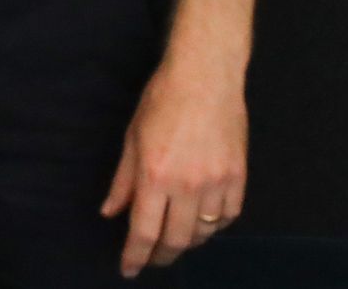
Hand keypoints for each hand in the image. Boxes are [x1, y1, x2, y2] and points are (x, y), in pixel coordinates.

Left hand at [101, 58, 246, 275]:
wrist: (205, 77)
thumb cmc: (162, 101)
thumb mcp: (132, 138)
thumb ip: (122, 181)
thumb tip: (110, 212)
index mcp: (155, 175)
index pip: (143, 231)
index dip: (135, 255)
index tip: (128, 269)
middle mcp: (187, 185)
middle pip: (176, 240)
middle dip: (161, 256)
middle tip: (151, 259)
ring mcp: (217, 183)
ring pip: (203, 233)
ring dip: (187, 242)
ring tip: (174, 238)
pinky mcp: (238, 178)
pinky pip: (228, 217)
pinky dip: (213, 226)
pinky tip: (202, 222)